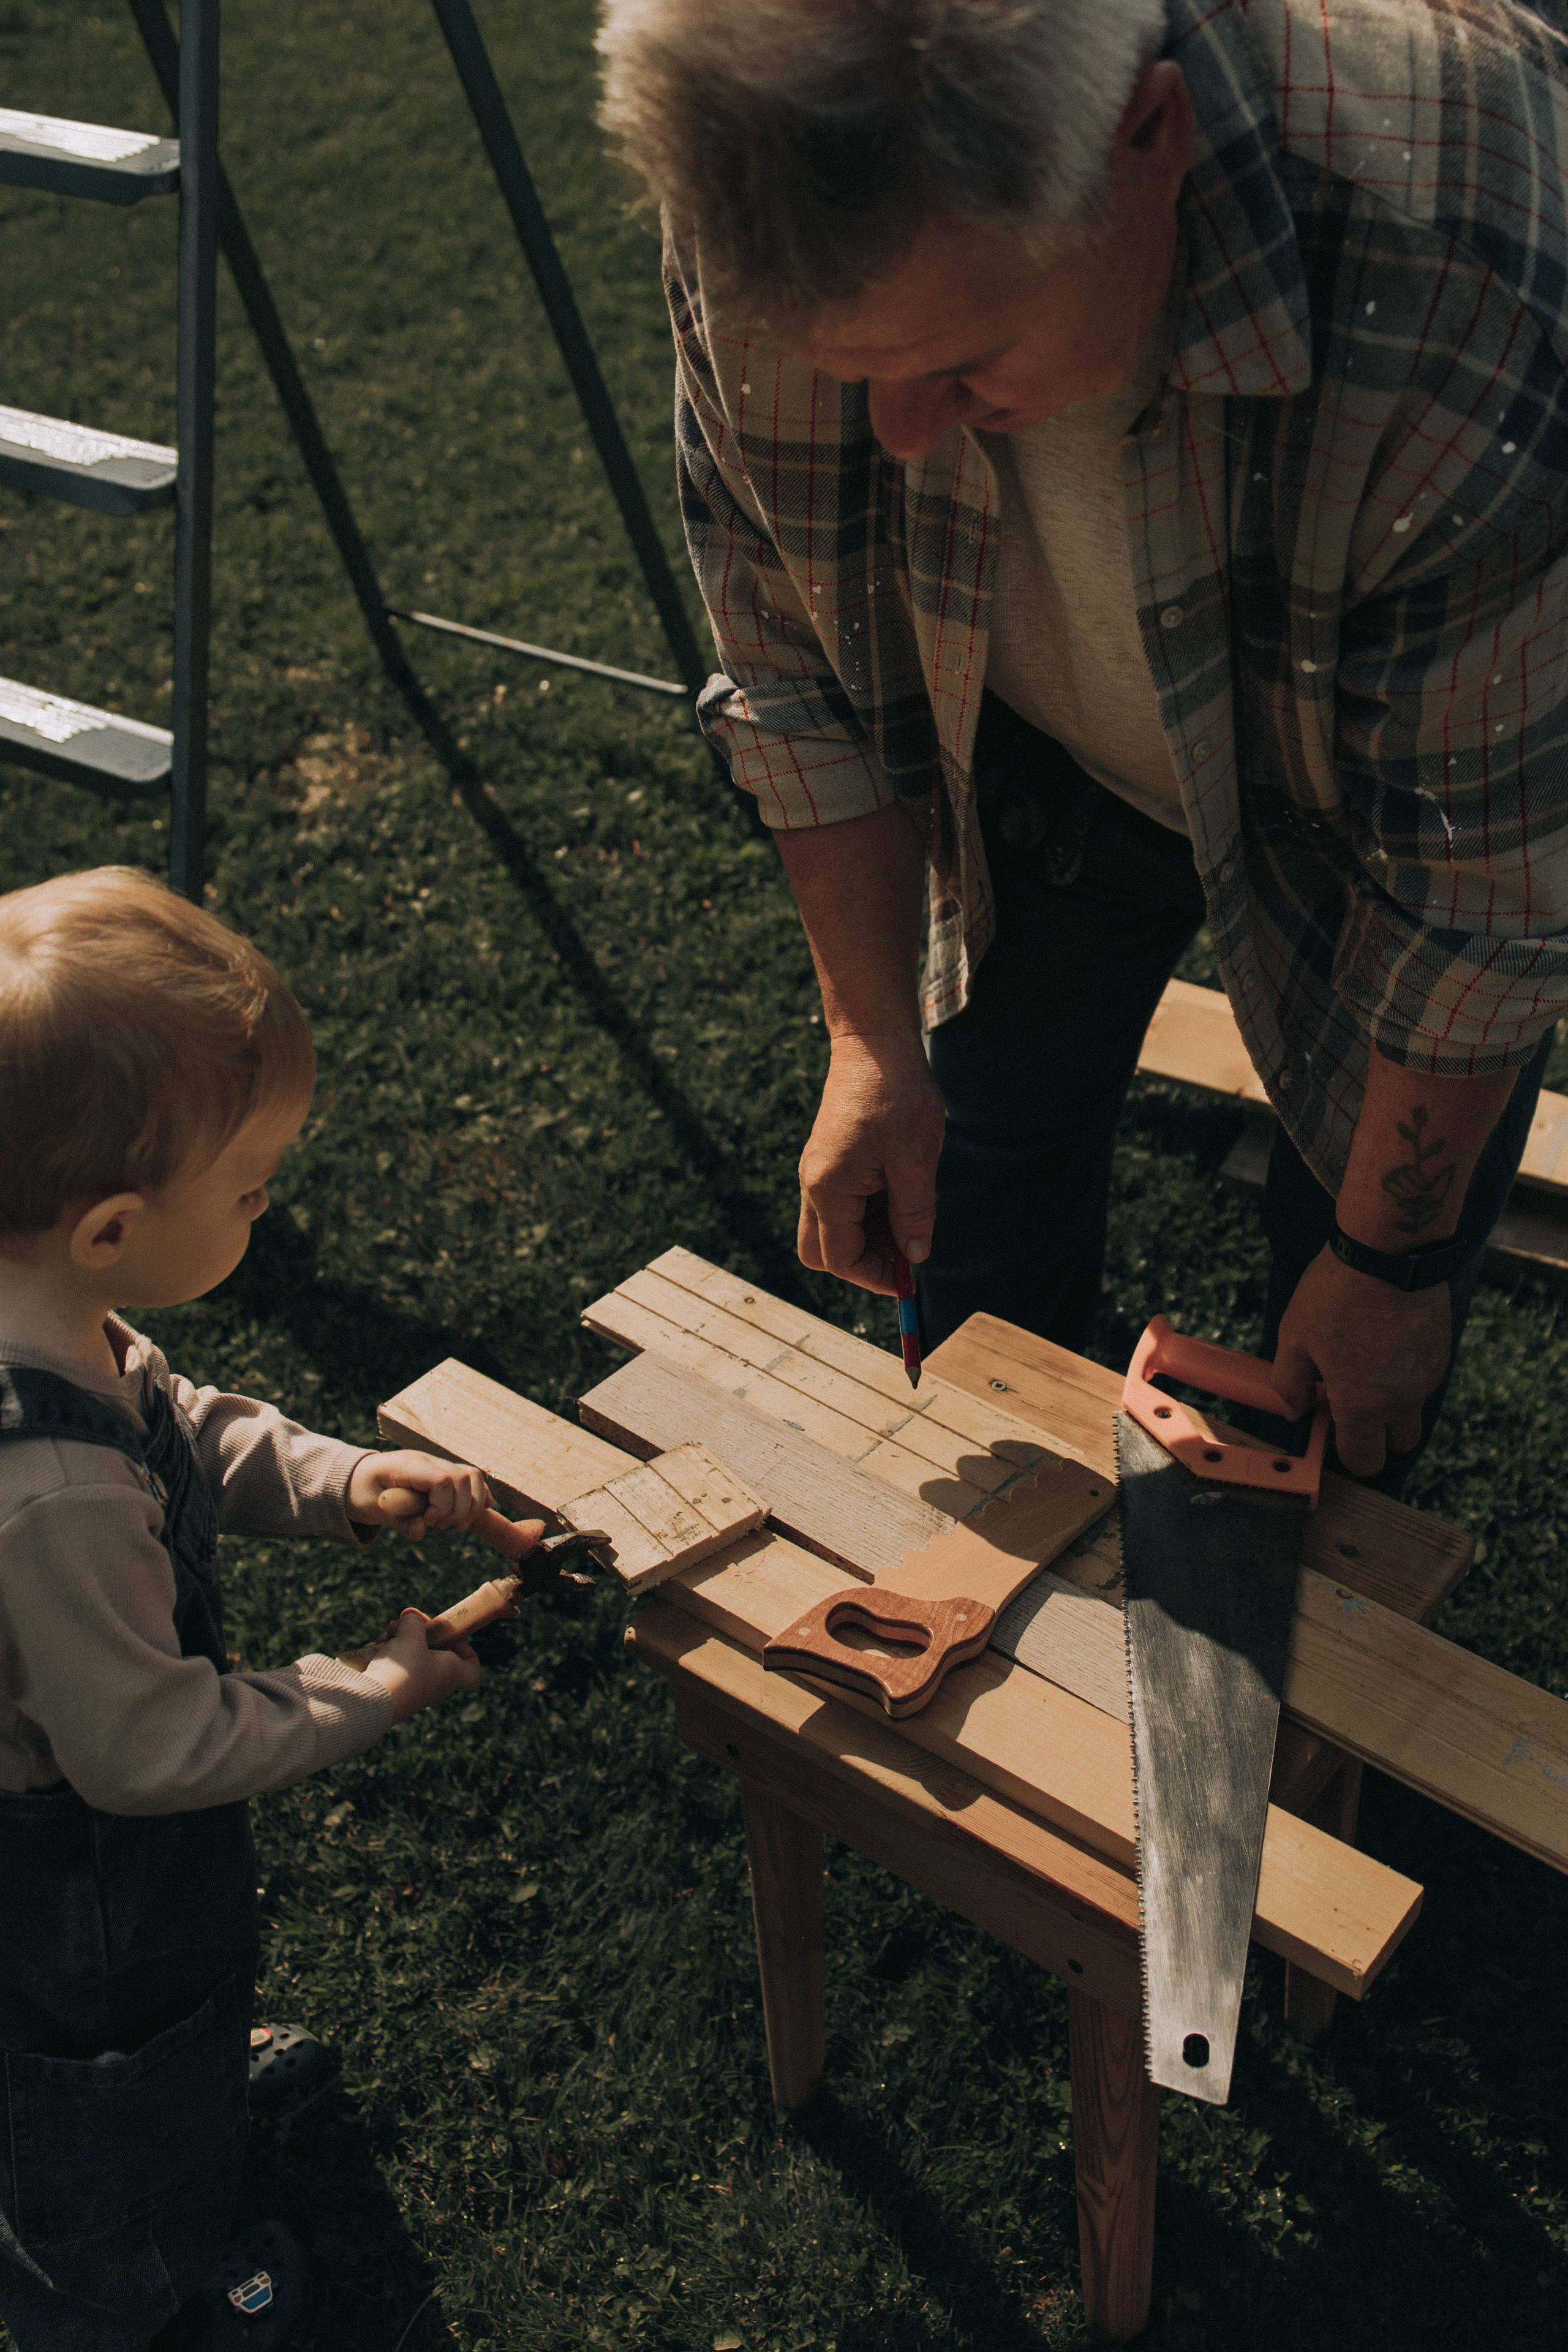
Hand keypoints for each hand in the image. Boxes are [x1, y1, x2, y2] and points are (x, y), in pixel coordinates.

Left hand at [347, 1450, 490, 1538]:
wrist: (355, 1478)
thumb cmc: (361, 1492)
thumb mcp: (373, 1510)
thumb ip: (399, 1520)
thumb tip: (420, 1532)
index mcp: (409, 1465)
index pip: (443, 1479)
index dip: (442, 1506)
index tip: (427, 1522)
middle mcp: (428, 1460)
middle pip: (464, 1479)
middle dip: (458, 1510)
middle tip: (437, 1526)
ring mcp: (438, 1464)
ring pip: (472, 1477)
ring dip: (470, 1505)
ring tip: (451, 1523)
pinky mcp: (443, 1473)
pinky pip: (470, 1478)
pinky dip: (476, 1496)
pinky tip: (470, 1514)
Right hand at [354, 1608, 480, 1723]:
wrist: (373, 1700)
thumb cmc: (403, 1669)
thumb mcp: (411, 1633)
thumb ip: (414, 1622)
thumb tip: (407, 1622)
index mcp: (450, 1672)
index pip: (472, 1670)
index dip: (467, 1650)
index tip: (451, 1636)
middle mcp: (435, 1683)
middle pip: (433, 1652)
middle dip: (418, 1633)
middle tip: (406, 1622)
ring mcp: (413, 1688)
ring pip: (409, 1655)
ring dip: (397, 1640)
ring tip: (387, 1635)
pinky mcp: (393, 1689)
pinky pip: (392, 1665)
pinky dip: (384, 1653)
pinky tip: (375, 1648)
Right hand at [797, 1033, 945, 1294]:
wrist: (874, 1042)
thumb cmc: (896, 1096)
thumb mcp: (916, 1161)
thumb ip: (915, 1215)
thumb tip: (915, 1257)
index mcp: (829, 1189)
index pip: (840, 1259)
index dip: (875, 1277)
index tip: (910, 1279)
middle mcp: (814, 1184)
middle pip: (825, 1250)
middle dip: (866, 1261)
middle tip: (907, 1251)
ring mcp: (820, 1171)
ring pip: (836, 1228)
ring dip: (873, 1234)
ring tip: (915, 1212)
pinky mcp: (831, 1159)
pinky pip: (844, 1203)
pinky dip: (872, 1211)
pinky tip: (904, 1190)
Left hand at [1272, 1245, 1450, 1477]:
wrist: (1390, 1252)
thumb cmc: (1336, 1294)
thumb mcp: (1294, 1338)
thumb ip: (1289, 1384)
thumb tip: (1294, 1410)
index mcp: (1364, 1405)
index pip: (1364, 1461)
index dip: (1345, 1452)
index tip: (1328, 1426)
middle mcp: (1404, 1400)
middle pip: (1397, 1444)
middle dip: (1375, 1435)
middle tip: (1346, 1398)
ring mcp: (1428, 1377)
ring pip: (1411, 1410)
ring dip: (1390, 1402)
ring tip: (1361, 1360)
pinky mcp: (1442, 1352)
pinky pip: (1422, 1380)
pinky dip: (1404, 1375)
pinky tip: (1382, 1341)